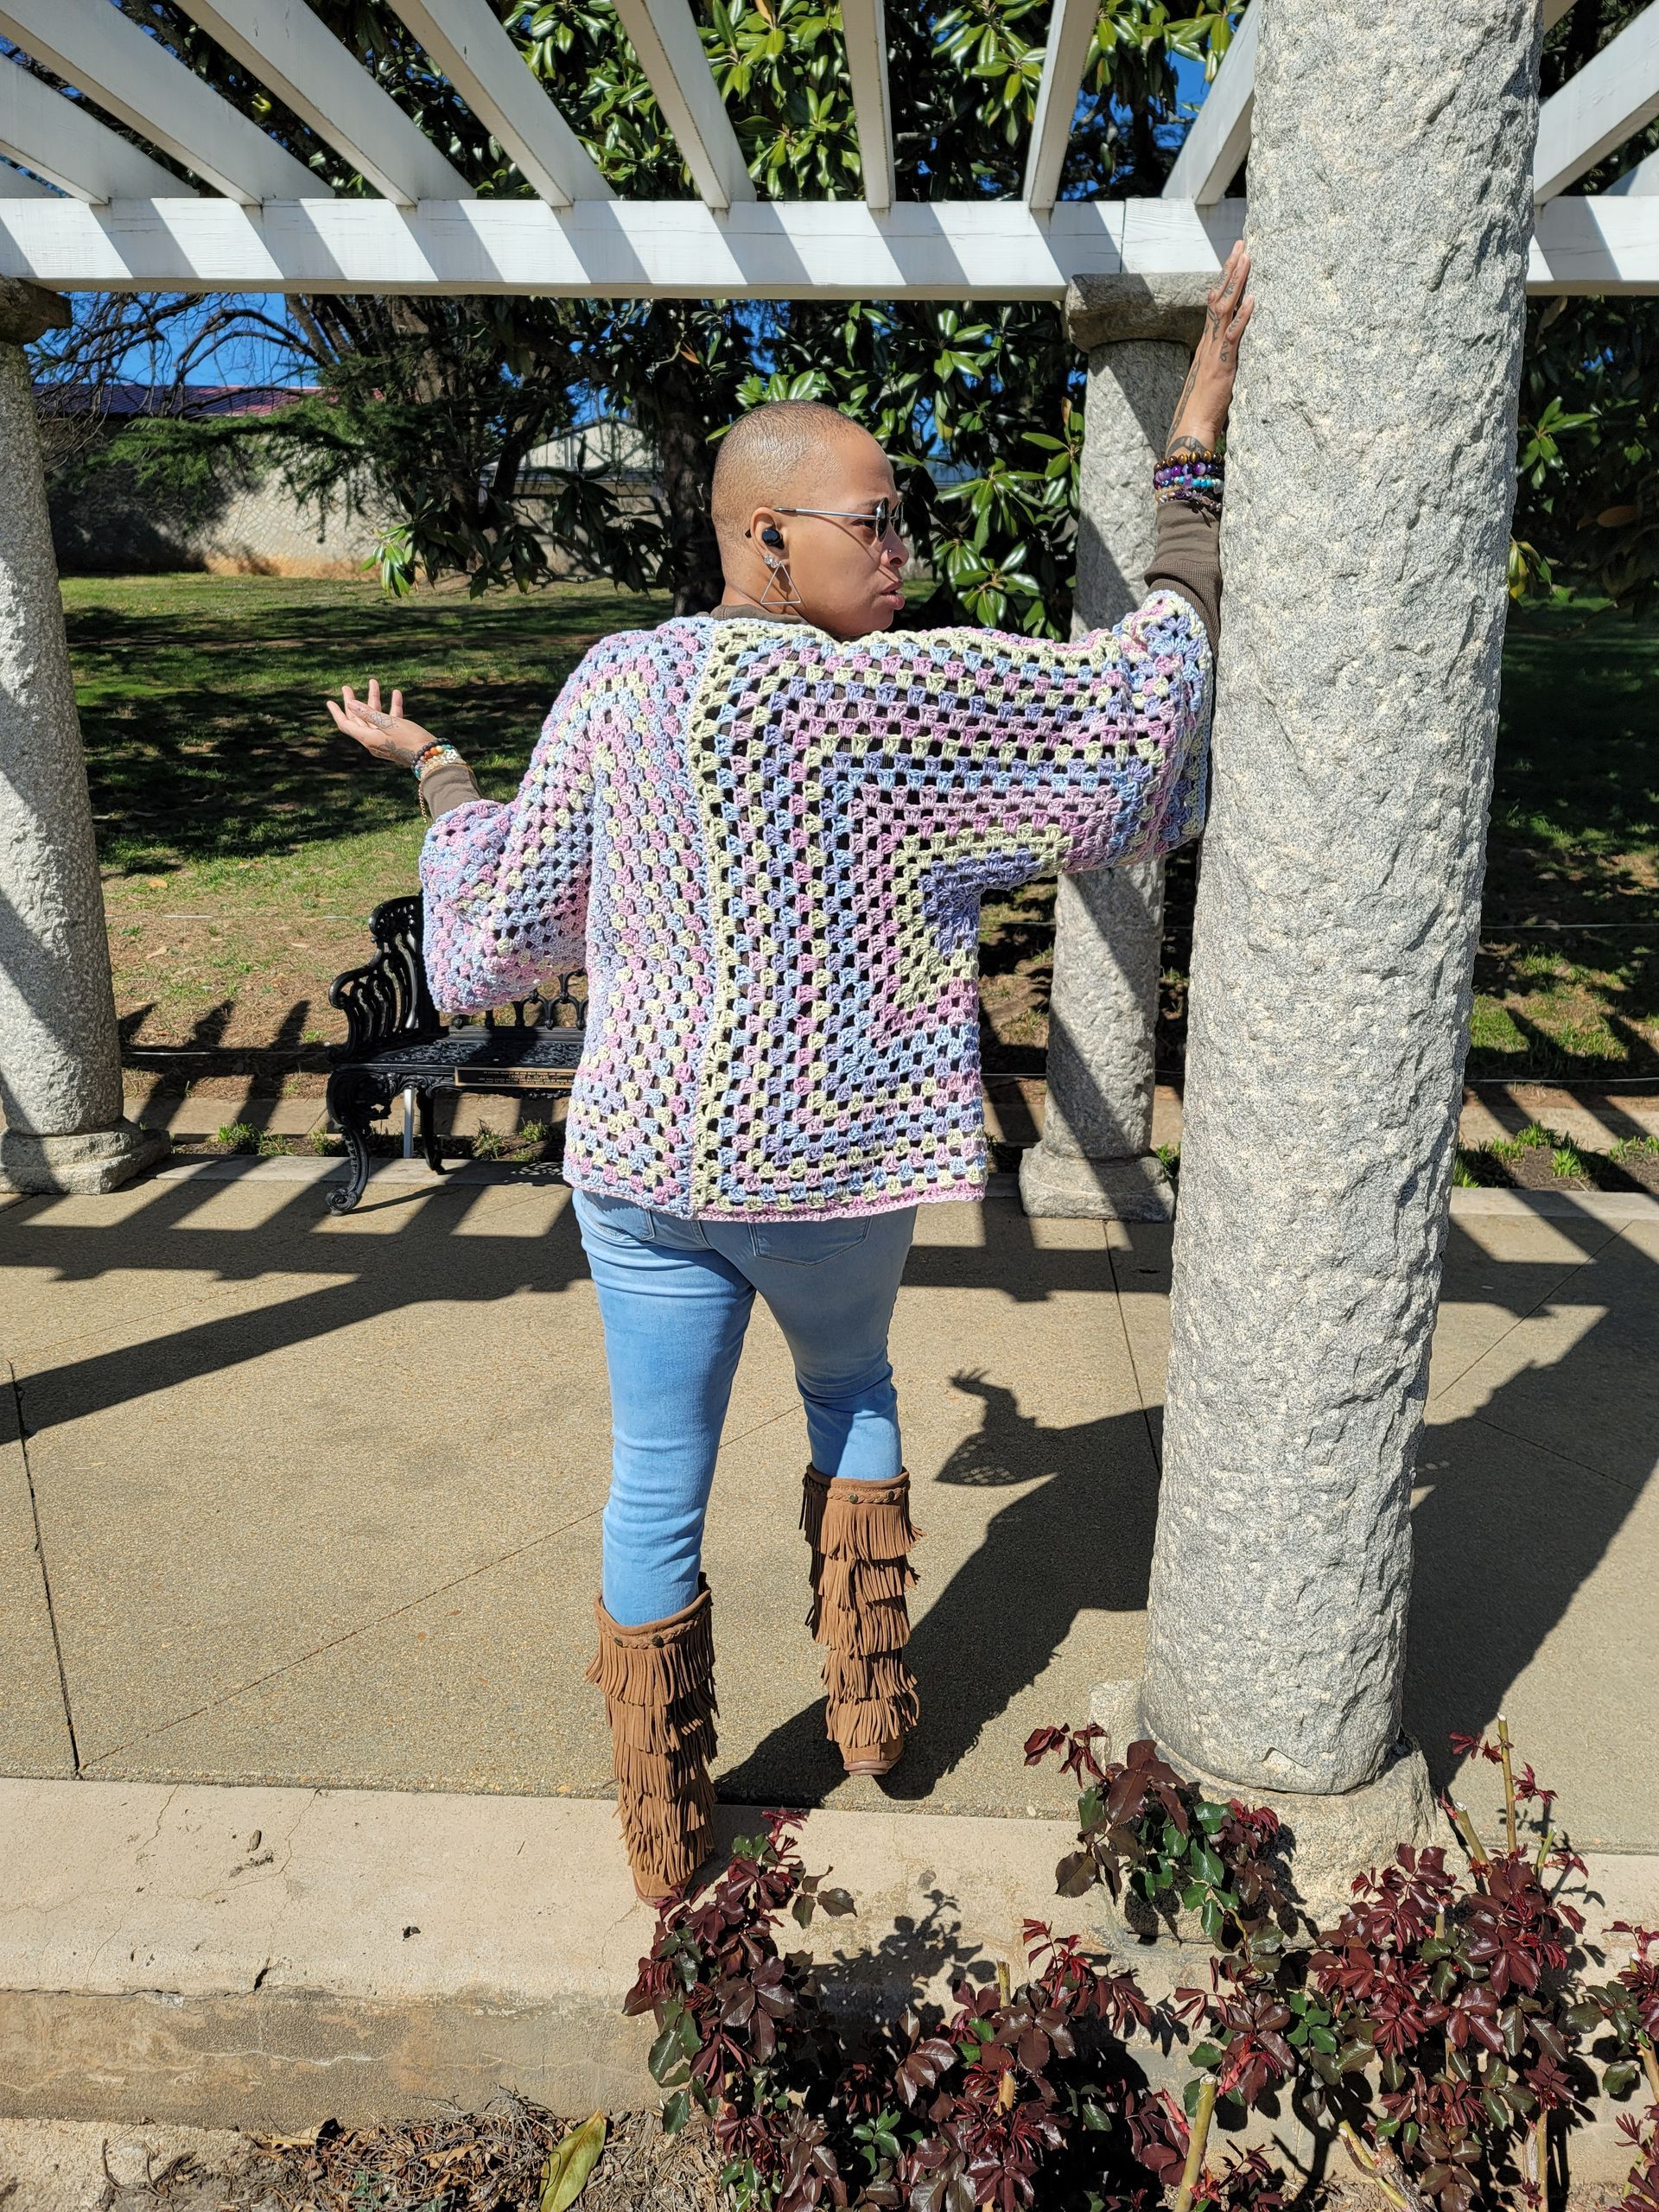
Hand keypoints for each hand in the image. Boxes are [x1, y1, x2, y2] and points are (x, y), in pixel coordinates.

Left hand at [325, 678, 436, 767]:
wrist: (432, 757)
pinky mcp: (396, 739)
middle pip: (359, 719)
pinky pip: (390, 721)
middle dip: (353, 702)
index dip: (337, 712)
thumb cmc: (410, 740)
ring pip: (375, 717)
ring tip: (374, 683)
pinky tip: (396, 694)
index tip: (330, 701)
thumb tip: (350, 704)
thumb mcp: (389, 724)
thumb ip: (369, 713)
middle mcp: (374, 740)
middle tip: (347, 688)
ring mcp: (385, 740)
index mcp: (368, 738)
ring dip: (375, 700)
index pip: (346, 724)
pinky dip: (391, 708)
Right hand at [1167, 241, 1254, 454]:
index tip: (1234, 259)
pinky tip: (1252, 299)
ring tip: (1247, 258)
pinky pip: (1233, 336)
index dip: (1225, 281)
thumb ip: (1224, 362)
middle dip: (1230, 270)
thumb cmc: (1203, 409)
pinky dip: (1242, 317)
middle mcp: (1209, 342)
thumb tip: (1232, 354)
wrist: (1191, 427)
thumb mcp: (1216, 378)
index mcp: (1208, 344)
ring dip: (1236, 283)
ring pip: (1224, 310)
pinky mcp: (1222, 365)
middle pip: (1219, 298)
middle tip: (1241, 244)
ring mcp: (1214, 352)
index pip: (1216, 305)